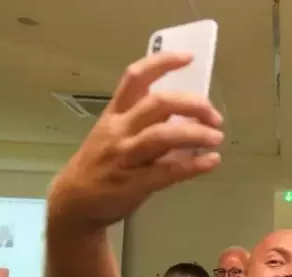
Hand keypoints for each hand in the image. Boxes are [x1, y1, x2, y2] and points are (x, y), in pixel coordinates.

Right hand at [47, 52, 223, 233]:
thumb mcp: (114, 133)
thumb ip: (144, 122)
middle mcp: (120, 130)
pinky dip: (193, 165)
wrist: (75, 202)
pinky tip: (211, 161)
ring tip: (216, 137)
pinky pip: (168, 171)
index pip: (136, 78)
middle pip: (157, 104)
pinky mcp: (133, 183)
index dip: (162, 62)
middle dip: (191, 104)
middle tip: (214, 115)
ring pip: (162, 136)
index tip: (188, 58)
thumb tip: (188, 116)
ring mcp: (126, 156)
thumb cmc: (102, 165)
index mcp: (116, 113)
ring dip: (195, 134)